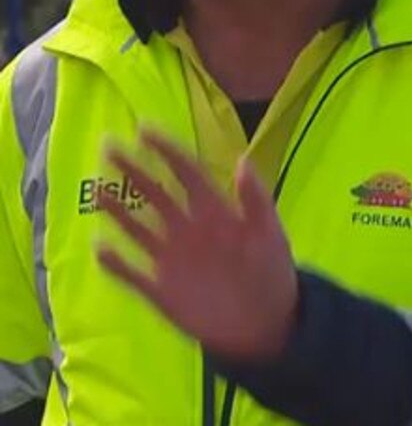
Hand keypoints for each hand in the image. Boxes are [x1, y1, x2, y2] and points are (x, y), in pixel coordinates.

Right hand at [96, 129, 298, 362]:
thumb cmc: (273, 272)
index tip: (145, 128)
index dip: (168, 151)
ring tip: (98, 190)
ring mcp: (173, 259)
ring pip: (138, 230)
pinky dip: (116, 263)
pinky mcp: (162, 291)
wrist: (267, 323)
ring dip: (117, 212)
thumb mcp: (270, 233)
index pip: (188, 174)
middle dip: (133, 170)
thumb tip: (244, 160)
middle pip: (156, 195)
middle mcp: (189, 231)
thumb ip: (256, 199)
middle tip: (108, 146)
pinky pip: (132, 274)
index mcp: (215, 213)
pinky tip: (100, 247)